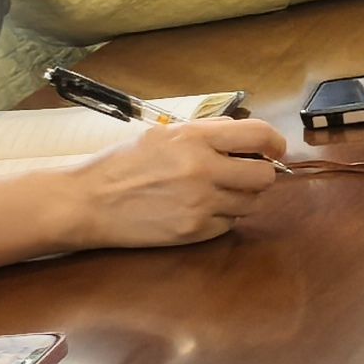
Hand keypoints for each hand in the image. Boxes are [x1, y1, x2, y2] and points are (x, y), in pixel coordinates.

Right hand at [61, 116, 288, 248]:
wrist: (87, 202)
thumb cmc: (122, 164)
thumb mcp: (162, 133)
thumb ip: (206, 132)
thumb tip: (245, 137)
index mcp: (195, 138)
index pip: (260, 135)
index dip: (275, 143)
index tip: (275, 149)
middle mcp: (203, 170)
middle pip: (265, 176)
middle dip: (260, 174)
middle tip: (243, 173)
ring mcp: (201, 204)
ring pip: (250, 203)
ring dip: (240, 197)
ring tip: (213, 191)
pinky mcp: (195, 231)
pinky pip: (228, 224)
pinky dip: (221, 218)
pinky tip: (196, 209)